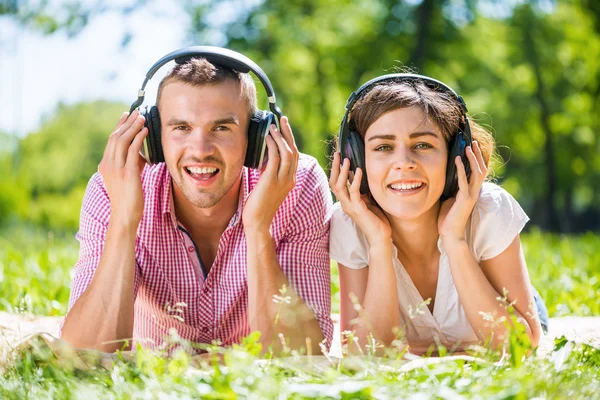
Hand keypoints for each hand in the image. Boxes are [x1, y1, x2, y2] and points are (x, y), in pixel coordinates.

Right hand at [98, 110, 147, 227]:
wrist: (124, 216)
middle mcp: (108, 164)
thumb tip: (141, 154)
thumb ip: (131, 164)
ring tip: (142, 117)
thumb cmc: (128, 200)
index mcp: (105, 165)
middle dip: (126, 122)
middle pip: (115, 137)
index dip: (119, 126)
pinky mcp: (127, 174)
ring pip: (122, 141)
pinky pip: (132, 151)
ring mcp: (116, 169)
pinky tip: (145, 131)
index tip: (127, 115)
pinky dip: (138, 138)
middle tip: (136, 111)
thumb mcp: (126, 178)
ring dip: (133, 127)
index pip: (111, 140)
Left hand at [242, 116, 298, 232]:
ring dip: (280, 137)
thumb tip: (262, 159)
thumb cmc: (258, 207)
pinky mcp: (271, 182)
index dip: (290, 140)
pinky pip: (275, 159)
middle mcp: (289, 179)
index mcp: (290, 181)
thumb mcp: (266, 187)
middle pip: (294, 151)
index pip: (294, 156)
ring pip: (287, 153)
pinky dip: (272, 145)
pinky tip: (267, 138)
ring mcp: (282, 181)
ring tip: (272, 127)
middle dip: (288, 133)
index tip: (283, 128)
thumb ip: (268, 173)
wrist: (258, 223)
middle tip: (281, 119)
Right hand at [330, 152, 390, 243]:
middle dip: (335, 167)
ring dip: (342, 172)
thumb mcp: (368, 200)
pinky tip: (359, 170)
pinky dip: (356, 180)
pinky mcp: (357, 209)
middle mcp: (344, 204)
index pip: (336, 183)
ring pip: (339, 186)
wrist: (380, 237)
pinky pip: (354, 192)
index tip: (339, 157)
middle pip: (333, 182)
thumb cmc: (376, 219)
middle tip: (337, 153)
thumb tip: (360, 175)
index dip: (336, 170)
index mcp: (346, 202)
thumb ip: (362, 190)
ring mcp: (349, 207)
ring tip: (346, 159)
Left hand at [438, 141, 486, 243]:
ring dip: (472, 159)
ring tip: (467, 147)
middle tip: (472, 141)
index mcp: (472, 191)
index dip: (476, 159)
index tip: (471, 146)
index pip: (478, 171)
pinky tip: (457, 159)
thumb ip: (450, 187)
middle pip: (480, 169)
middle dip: (477, 154)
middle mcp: (474, 192)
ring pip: (476, 173)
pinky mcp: (465, 200)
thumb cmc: (447, 218)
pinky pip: (464, 181)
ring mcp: (471, 195)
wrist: (450, 235)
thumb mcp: (448, 198)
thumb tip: (442, 175)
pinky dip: (460, 169)